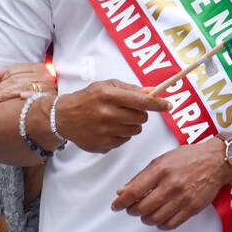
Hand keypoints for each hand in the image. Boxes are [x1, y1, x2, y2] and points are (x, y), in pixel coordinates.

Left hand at [0, 62, 56, 104]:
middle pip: (18, 79)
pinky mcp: (53, 98)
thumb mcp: (31, 79)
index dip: (1, 76)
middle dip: (0, 88)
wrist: (65, 107)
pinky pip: (40, 95)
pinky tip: (22, 98)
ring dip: (7, 93)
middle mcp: (45, 75)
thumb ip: (12, 74)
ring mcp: (49, 86)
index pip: (16, 70)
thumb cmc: (46, 91)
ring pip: (23, 86)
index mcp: (40, 68)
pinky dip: (31, 95)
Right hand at [54, 80, 168, 152]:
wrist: (63, 117)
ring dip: (131, 125)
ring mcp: (105, 131)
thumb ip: (130, 89)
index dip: (158, 104)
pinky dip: (121, 135)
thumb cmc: (88, 99)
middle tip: (130, 110)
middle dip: (140, 114)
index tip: (168, 105)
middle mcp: (107, 114)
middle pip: (141, 118)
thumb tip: (153, 91)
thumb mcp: (106, 86)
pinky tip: (108, 128)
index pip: (141, 101)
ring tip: (117, 119)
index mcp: (108, 95)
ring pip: (135, 131)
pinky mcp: (103, 145)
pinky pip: (124, 141)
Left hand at [111, 137, 231, 229]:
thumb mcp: (162, 160)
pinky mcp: (193, 208)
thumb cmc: (188, 158)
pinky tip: (160, 218)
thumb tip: (122, 191)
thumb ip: (141, 176)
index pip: (134, 191)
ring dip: (146, 218)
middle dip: (132, 211)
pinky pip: (171, 224)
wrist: (216, 161)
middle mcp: (171, 185)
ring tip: (146, 212)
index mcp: (161, 170)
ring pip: (155, 219)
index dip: (121, 202)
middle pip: (142, 208)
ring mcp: (183, 198)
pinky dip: (161, 224)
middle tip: (131, 208)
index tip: (116, 206)